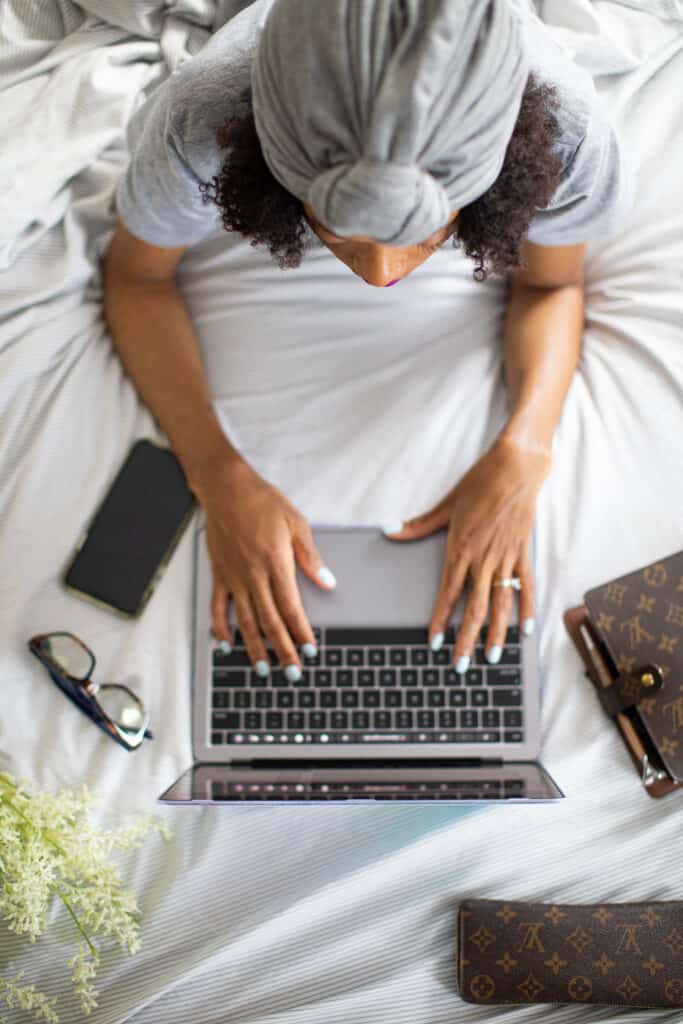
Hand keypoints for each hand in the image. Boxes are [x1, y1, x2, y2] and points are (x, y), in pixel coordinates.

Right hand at [193, 455, 336, 678]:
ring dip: (254, 648)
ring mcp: (234, 577)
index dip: (300, 632)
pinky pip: (218, 607)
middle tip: (292, 671)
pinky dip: (221, 628)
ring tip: (263, 669)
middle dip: (282, 650)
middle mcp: (253, 575)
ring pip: (244, 621)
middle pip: (269, 621)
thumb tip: (328, 582)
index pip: (291, 607)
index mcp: (276, 563)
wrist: (226, 488)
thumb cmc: (263, 502)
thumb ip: (311, 557)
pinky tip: (227, 644)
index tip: (310, 650)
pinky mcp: (219, 575)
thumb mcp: (296, 524)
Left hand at [386, 435, 550, 670]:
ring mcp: (506, 558)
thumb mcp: (447, 504)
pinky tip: (525, 630)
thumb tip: (391, 530)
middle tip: (461, 666)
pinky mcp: (523, 553)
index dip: (440, 620)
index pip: (448, 593)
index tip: (434, 642)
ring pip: (500, 604)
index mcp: (461, 548)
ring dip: (495, 633)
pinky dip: (525, 608)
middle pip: (474, 608)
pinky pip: (525, 586)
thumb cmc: (480, 483)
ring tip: (491, 657)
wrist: (516, 468)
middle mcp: (483, 559)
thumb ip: (420, 524)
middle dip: (466, 640)